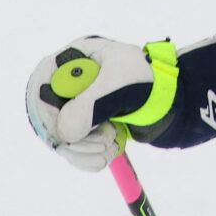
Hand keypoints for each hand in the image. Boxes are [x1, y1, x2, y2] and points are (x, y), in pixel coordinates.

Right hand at [25, 37, 179, 171]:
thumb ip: (90, 107)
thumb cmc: (148, 82)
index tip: (63, 134)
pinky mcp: (85, 124)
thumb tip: (63, 134)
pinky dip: (87, 157)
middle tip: (102, 142)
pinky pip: (73, 147)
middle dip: (73, 136)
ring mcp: (77, 103)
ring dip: (84, 149)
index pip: (43, 82)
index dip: (47, 111)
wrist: (173, 102)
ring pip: (60, 135)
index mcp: (76, 57)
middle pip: (49, 113)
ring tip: (113, 144)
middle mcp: (71, 80)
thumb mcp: (119, 87)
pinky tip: (109, 154)